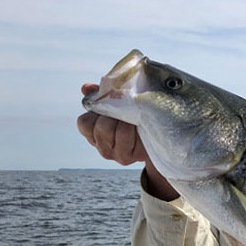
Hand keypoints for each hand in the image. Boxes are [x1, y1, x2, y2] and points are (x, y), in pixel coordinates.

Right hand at [77, 84, 178, 199]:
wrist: (161, 135)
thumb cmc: (138, 117)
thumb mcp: (120, 104)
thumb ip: (102, 95)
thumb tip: (86, 88)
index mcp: (95, 134)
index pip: (84, 123)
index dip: (96, 112)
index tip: (109, 105)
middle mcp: (102, 147)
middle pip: (98, 126)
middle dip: (112, 114)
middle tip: (125, 109)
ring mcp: (113, 154)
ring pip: (107, 130)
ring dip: (121, 119)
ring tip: (133, 116)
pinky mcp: (125, 157)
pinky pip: (121, 135)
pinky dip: (129, 126)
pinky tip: (138, 123)